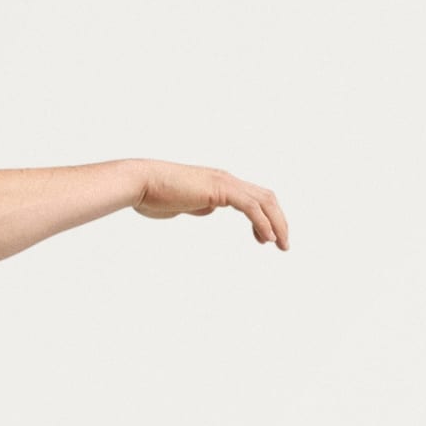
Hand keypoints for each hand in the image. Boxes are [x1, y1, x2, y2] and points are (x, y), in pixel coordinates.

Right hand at [134, 162, 288, 247]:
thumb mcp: (182, 204)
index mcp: (219, 184)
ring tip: (281, 245)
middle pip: (266, 198)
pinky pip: (250, 206)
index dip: (265, 218)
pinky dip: (262, 222)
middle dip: (279, 221)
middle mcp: (227, 181)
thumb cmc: (153, 195)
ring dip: (277, 223)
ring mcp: (224, 183)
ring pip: (264, 201)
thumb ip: (199, 205)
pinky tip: (268, 238)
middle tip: (284, 245)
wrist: (141, 184)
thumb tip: (208, 208)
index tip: (266, 240)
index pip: (253, 198)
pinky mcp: (220, 190)